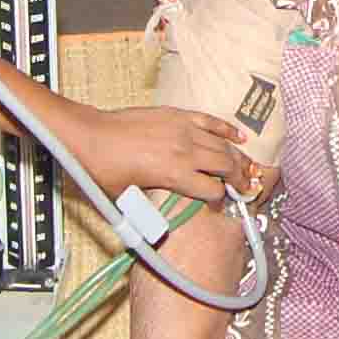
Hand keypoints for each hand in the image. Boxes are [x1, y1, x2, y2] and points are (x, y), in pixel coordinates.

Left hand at [75, 103, 251, 204]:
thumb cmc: (104, 168)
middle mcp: (183, 151)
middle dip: (240, 180)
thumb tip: (162, 223)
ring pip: (222, 144)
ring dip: (238, 157)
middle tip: (246, 189)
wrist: (90, 136)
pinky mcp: (177, 115)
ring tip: (248, 168)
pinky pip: (210, 121)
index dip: (220, 202)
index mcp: (173, 174)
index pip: (212, 191)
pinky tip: (240, 136)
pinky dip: (227, 129)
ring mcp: (182, 130)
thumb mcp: (128, 199)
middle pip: (226, 166)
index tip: (222, 205)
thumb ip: (151, 210)